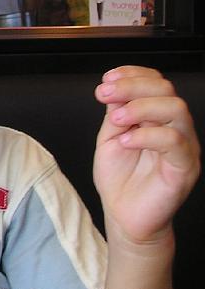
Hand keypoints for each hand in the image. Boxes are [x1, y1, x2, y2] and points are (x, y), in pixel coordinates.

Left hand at [93, 66, 199, 244]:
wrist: (123, 214)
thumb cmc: (119, 177)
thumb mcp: (110, 137)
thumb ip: (115, 113)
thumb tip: (113, 88)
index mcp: (156, 117)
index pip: (155, 82)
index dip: (132, 74)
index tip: (107, 79)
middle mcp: (174, 127)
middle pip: (166, 89)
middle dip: (131, 85)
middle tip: (104, 94)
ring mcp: (183, 146)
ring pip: (176, 109)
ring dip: (140, 106)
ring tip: (115, 118)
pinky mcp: (184, 167)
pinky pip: (174, 141)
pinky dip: (146, 135)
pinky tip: (126, 141)